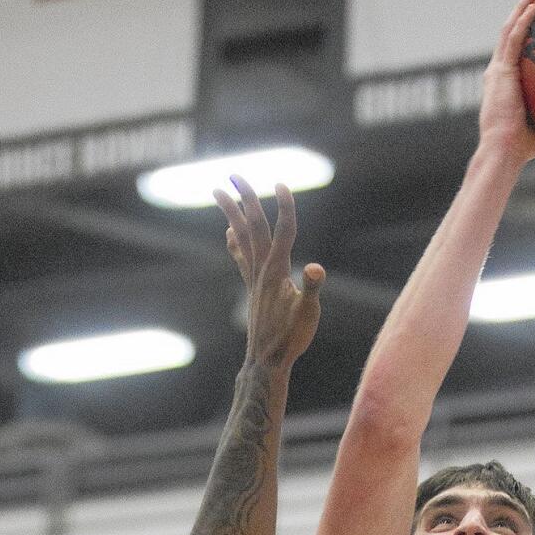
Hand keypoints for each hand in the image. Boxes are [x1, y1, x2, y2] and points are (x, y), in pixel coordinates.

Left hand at [213, 175, 324, 370]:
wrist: (267, 361)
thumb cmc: (290, 339)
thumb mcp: (308, 314)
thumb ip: (311, 289)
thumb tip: (315, 269)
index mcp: (277, 271)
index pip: (283, 231)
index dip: (284, 207)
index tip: (281, 184)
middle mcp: (261, 270)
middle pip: (252, 226)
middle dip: (245, 198)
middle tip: (234, 173)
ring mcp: (254, 278)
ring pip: (241, 237)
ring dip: (232, 213)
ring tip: (219, 191)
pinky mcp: (253, 288)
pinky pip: (240, 256)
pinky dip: (234, 240)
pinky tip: (230, 232)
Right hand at [478, 0, 534, 166]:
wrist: (504, 151)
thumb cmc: (522, 148)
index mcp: (503, 85)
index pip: (512, 54)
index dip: (523, 35)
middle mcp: (497, 74)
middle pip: (509, 35)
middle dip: (522, 13)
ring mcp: (497, 72)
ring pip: (509, 30)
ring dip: (522, 9)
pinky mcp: (501, 72)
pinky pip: (513, 40)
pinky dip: (522, 21)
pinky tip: (533, 7)